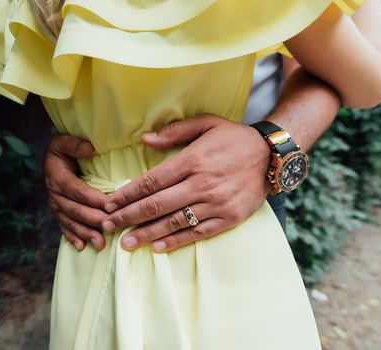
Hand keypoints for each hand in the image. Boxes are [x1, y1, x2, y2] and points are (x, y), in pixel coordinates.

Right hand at [44, 134, 107, 250]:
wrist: (51, 158)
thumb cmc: (63, 148)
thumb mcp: (63, 140)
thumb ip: (74, 144)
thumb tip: (89, 148)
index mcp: (57, 176)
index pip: (76, 190)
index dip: (93, 198)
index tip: (110, 205)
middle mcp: (54, 193)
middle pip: (75, 209)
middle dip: (93, 220)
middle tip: (111, 227)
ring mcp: (55, 205)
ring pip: (71, 222)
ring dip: (85, 233)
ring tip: (100, 244)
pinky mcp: (58, 212)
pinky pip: (64, 227)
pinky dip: (73, 237)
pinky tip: (82, 247)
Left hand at [102, 114, 272, 251]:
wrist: (272, 156)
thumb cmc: (234, 138)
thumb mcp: (206, 123)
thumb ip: (174, 131)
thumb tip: (143, 139)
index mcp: (193, 160)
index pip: (151, 181)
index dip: (127, 194)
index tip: (109, 204)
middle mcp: (202, 184)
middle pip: (156, 204)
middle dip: (128, 217)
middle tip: (107, 226)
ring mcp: (216, 204)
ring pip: (174, 222)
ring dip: (147, 234)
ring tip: (126, 243)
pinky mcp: (229, 218)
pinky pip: (198, 233)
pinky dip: (176, 241)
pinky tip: (158, 247)